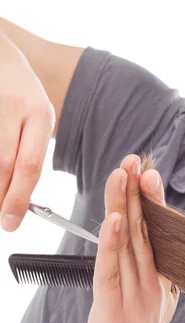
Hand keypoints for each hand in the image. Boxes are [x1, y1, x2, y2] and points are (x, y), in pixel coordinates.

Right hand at [0, 55, 54, 231]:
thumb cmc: (19, 95)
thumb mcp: (35, 119)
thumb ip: (29, 155)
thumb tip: (19, 200)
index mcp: (39, 115)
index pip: (29, 166)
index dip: (18, 199)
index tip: (12, 222)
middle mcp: (14, 107)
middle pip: (3, 165)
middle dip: (0, 199)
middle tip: (0, 219)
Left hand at [87, 155, 178, 322]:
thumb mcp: (153, 315)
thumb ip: (157, 288)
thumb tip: (160, 268)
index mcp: (157, 285)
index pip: (155, 236)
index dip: (152, 203)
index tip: (147, 174)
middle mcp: (150, 287)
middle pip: (144, 232)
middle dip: (139, 194)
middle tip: (135, 161)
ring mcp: (135, 299)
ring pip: (129, 245)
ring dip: (126, 207)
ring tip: (123, 176)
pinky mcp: (115, 312)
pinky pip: (112, 272)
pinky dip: (114, 244)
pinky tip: (117, 220)